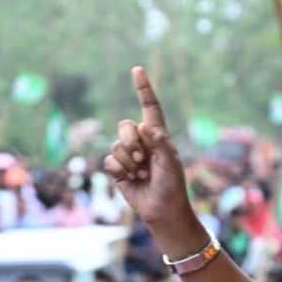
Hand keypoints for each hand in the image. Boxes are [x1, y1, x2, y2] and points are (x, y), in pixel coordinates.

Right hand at [102, 68, 192, 228]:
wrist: (162, 210)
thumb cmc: (172, 186)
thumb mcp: (171, 163)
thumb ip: (160, 143)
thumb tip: (144, 127)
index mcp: (157, 134)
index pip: (149, 107)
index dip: (143, 89)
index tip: (137, 70)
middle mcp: (142, 142)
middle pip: (124, 126)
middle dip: (131, 142)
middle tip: (143, 160)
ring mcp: (128, 155)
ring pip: (116, 146)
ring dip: (128, 162)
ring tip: (141, 174)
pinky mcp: (118, 170)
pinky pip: (109, 162)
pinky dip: (120, 172)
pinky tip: (131, 180)